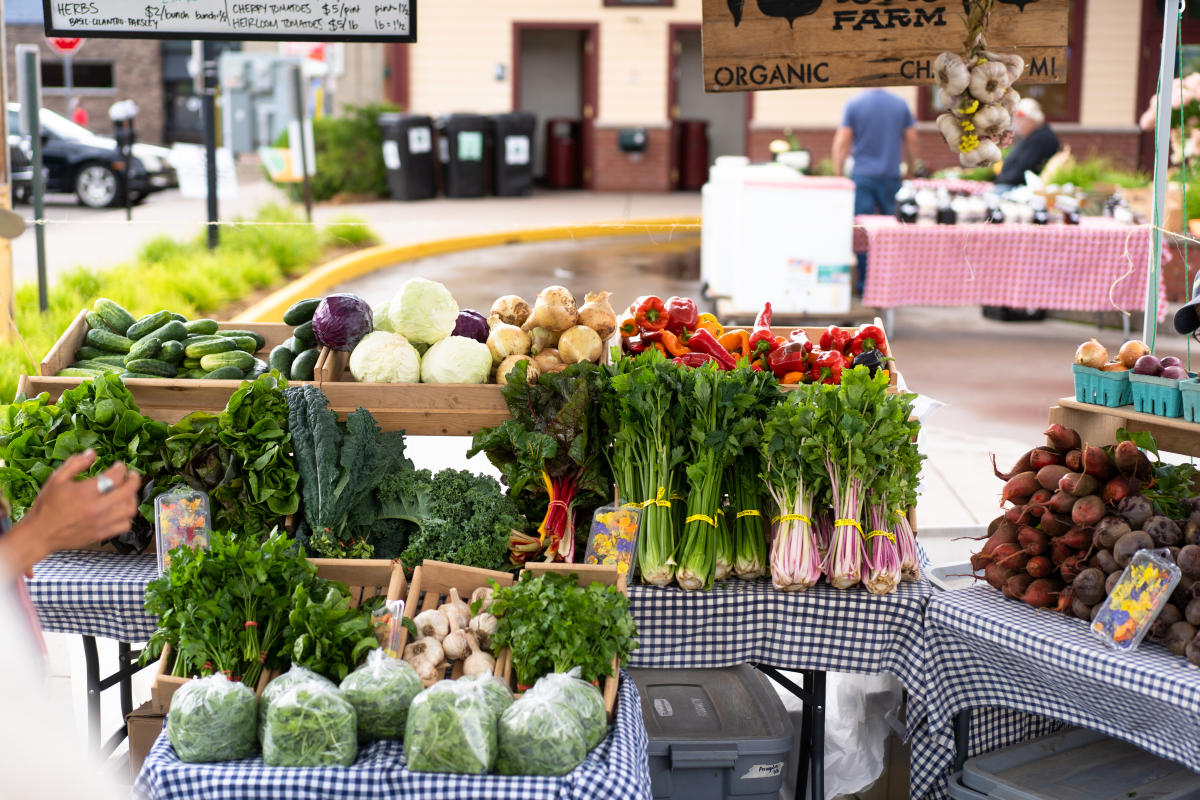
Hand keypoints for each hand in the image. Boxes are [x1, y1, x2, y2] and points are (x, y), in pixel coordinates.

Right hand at [1, 451, 141, 577]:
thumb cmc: (46, 506)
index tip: (119, 466)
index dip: (121, 468)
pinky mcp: (102, 534)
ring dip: (132, 498)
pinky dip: (127, 517)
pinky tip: (121, 510)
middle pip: (129, 492)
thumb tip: (92, 453)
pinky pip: (125, 525)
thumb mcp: (56, 479)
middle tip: (132, 476)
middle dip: (134, 480)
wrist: (39, 534)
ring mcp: (101, 523)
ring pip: (130, 509)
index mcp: (86, 492)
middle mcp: (97, 508)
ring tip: (128, 492)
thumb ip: (75, 464)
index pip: (115, 476)